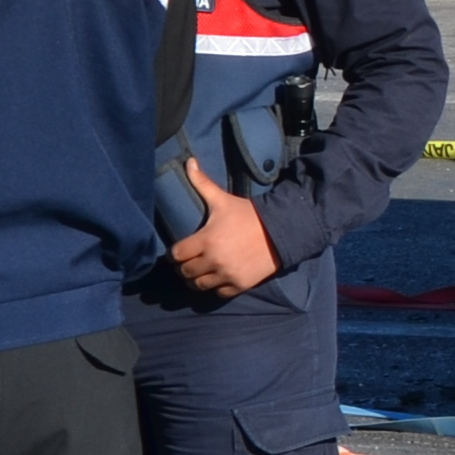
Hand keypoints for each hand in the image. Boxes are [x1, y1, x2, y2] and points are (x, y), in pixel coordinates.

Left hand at [166, 162, 280, 294]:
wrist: (279, 231)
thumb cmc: (248, 215)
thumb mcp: (223, 199)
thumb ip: (202, 183)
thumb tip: (188, 161)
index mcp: (206, 240)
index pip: (176, 254)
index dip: (174, 253)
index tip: (178, 251)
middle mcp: (214, 260)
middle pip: (185, 272)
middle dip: (183, 267)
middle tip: (187, 262)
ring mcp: (227, 275)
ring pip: (198, 286)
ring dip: (195, 280)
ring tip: (198, 272)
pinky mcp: (239, 285)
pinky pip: (218, 293)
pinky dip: (215, 288)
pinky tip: (216, 278)